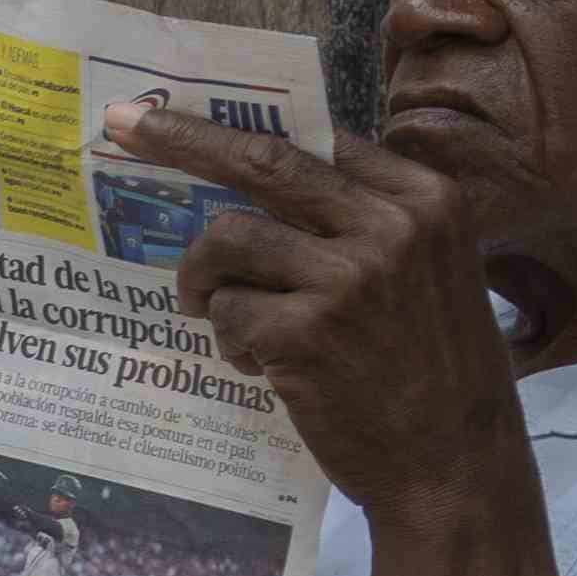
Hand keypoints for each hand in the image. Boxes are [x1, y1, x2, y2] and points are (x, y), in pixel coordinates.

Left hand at [120, 101, 526, 518]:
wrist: (454, 461)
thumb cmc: (434, 365)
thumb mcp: (431, 269)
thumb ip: (368, 218)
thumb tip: (270, 172)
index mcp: (423, 199)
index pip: (318, 143)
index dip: (241, 129)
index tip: (176, 114)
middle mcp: (389, 226)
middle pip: (262, 162)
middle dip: (182, 139)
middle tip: (122, 126)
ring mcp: (346, 279)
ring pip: (227, 239)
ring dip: (204, 279)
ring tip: (217, 311)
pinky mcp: (305, 334)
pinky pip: (227, 312)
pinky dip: (230, 339)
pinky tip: (261, 365)